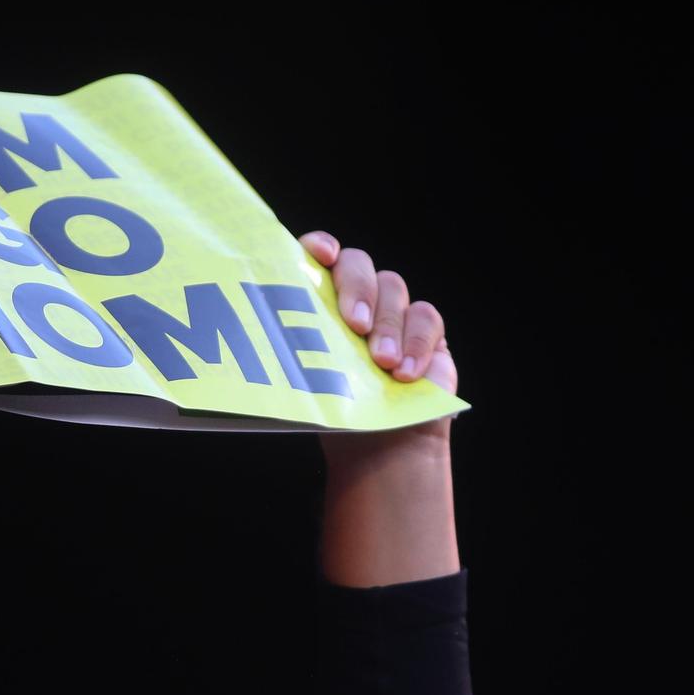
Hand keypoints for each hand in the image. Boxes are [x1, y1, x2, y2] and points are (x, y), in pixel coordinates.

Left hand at [298, 229, 455, 456]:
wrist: (380, 449)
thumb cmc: (338, 413)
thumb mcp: (308, 378)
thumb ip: (298, 346)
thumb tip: (267, 330)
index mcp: (320, 301)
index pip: (317, 256)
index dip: (319, 245)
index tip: (322, 255)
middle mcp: (357, 298)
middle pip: (358, 264)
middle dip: (357, 288)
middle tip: (355, 325)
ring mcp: (392, 311)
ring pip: (392, 286)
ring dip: (386, 324)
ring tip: (382, 363)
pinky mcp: (426, 330)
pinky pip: (425, 316)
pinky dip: (416, 343)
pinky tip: (406, 373)